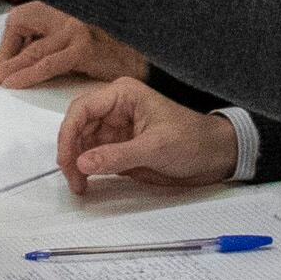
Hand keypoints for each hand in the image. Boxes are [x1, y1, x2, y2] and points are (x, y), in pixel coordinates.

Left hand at [0, 1, 141, 89]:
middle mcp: (67, 13)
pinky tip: (15, 83)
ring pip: (32, 51)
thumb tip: (16, 62)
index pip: (22, 20)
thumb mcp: (75, 42)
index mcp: (62, 7)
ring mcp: (75, 29)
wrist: (143, 57)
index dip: (7, 46)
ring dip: (9, 69)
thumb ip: (50, 46)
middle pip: (23, 30)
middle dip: (2, 57)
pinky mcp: (83, 47)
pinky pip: (47, 64)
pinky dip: (28, 75)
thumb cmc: (111, 50)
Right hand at [55, 79, 238, 193]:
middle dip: (69, 150)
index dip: (68, 133)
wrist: (214, 156)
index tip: (67, 159)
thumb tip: (83, 162)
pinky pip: (93, 156)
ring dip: (76, 163)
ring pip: (81, 143)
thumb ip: (117, 155)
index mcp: (123, 95)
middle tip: (72, 176)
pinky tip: (87, 182)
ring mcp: (115, 129)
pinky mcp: (118, 147)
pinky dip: (86, 169)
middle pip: (77, 125)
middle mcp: (115, 109)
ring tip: (80, 184)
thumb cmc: (193, 140)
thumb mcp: (155, 148)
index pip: (83, 108)